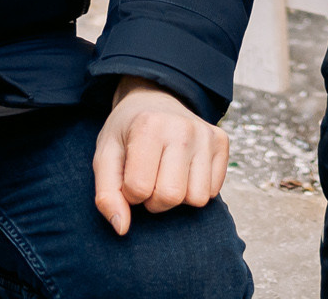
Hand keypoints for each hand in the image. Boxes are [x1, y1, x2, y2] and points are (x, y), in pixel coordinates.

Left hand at [92, 76, 229, 233]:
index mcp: (149, 126)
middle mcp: (182, 128)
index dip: (129, 194)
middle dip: (154, 201)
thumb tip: (122, 228)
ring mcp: (206, 134)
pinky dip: (196, 189)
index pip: (139, 189)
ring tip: (167, 176)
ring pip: (197, 198)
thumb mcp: (105, 156)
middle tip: (149, 181)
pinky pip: (213, 191)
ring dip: (178, 197)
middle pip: (171, 196)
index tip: (128, 178)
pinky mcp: (222, 142)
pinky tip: (185, 171)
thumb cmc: (127, 133)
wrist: (154, 98)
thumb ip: (107, 194)